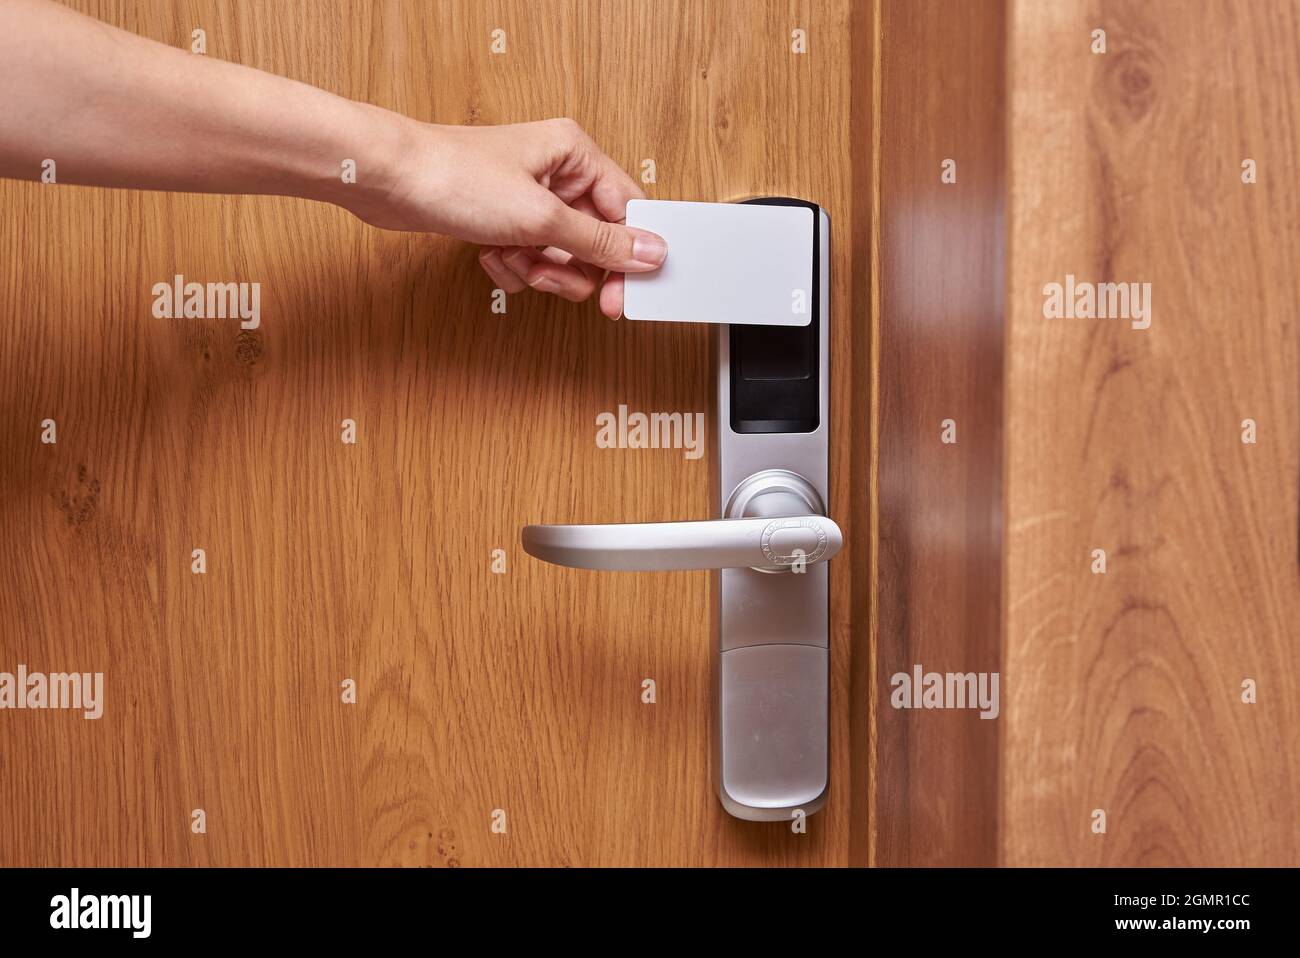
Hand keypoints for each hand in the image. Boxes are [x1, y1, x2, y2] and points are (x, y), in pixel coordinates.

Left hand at [349, 117, 665, 317]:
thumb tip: (652, 252)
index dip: (629, 255)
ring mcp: (530, 199)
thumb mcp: (541, 217)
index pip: (628, 211)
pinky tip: (490, 254)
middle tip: (550, 278)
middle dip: (571, 267)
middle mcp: (558, 173)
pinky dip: (513, 267)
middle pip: (596, 241)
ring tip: (513, 258)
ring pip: (562, 257)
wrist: (387, 180)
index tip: (623, 293)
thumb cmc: (456, 177)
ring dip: (539, 270)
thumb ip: (600, 241)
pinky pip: (530, 260)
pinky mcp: (504, 221)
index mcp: (577, 155)